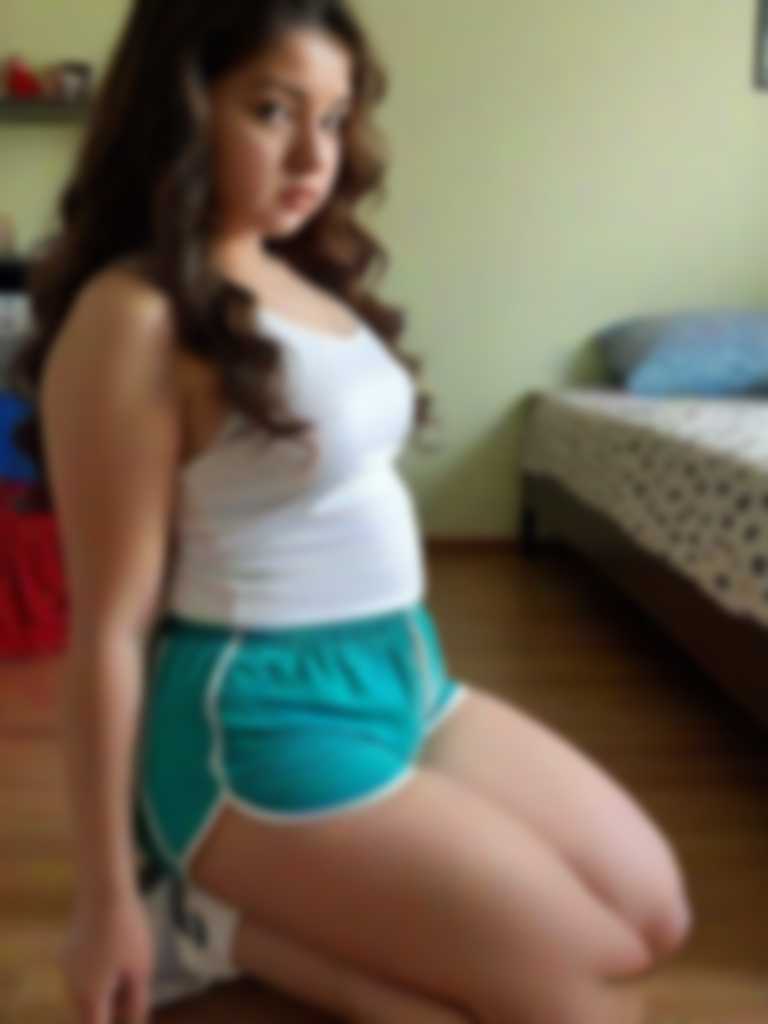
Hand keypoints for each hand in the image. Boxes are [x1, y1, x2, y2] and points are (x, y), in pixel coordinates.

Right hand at [58, 893, 153, 1023]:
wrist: (103, 891)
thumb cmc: (127, 932)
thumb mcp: (141, 969)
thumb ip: (137, 1002)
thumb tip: (135, 1021)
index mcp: (90, 996)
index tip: (128, 1013)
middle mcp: (72, 987)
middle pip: (91, 1012)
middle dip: (112, 1008)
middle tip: (135, 989)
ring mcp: (66, 967)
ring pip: (86, 991)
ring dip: (106, 989)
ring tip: (128, 965)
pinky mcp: (67, 950)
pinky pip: (83, 972)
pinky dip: (98, 972)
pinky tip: (116, 950)